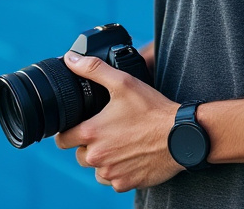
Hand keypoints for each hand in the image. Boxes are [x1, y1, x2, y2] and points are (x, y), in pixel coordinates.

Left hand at [53, 52, 184, 191]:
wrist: (181, 136)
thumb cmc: (152, 109)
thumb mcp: (123, 82)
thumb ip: (93, 69)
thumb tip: (70, 59)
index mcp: (91, 133)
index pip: (62, 140)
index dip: (69, 131)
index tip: (81, 125)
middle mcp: (97, 157)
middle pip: (79, 155)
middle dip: (88, 145)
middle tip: (108, 131)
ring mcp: (111, 173)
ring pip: (95, 169)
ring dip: (103, 159)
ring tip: (121, 143)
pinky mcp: (125, 184)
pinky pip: (113, 180)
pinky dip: (118, 171)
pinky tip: (130, 156)